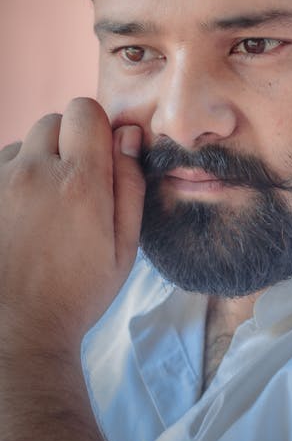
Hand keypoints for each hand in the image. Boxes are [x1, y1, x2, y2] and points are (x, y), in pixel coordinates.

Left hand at [0, 97, 144, 355]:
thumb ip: (130, 184)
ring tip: (42, 208)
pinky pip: (0, 166)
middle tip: (72, 186)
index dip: (96, 129)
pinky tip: (19, 216)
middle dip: (67, 143)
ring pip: (23, 144)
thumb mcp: (124, 247)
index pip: (84, 111)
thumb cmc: (76, 292)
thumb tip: (127, 136)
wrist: (14, 329)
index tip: (98, 158)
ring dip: (36, 162)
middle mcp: (34, 173)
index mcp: (80, 182)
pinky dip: (12, 180)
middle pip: (52, 121)